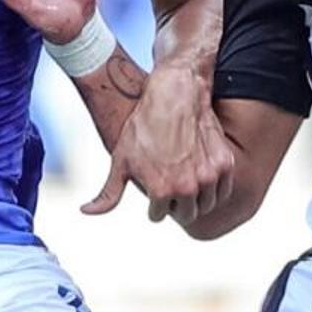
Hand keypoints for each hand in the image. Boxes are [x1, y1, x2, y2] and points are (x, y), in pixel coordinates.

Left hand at [94, 51, 238, 220]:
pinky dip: (214, 189)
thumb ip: (108, 193)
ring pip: (205, 206)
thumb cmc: (144, 126)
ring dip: (196, 198)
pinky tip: (201, 176)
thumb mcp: (120, 160)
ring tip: (185, 178)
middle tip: (170, 183)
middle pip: (186, 215)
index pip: (159, 215)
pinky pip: (223, 192)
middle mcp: (188, 187)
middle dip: (176, 204)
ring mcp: (209, 177)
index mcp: (161, 191)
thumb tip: (86, 211)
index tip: (153, 186)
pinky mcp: (225, 165)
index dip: (153, 202)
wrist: (175, 96)